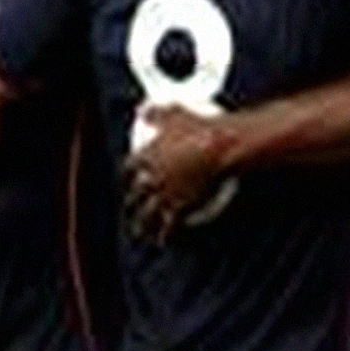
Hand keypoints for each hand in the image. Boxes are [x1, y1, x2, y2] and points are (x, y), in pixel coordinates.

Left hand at [122, 103, 226, 243]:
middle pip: (135, 195)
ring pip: (147, 214)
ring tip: (139, 232)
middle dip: (132, 203)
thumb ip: (156, 113)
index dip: (129, 173)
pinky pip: (169, 225)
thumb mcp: (174, 113)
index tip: (129, 177)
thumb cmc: (200, 128)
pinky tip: (163, 240)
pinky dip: (164, 234)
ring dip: (142, 224)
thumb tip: (144, 110)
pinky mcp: (181, 207)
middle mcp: (152, 177)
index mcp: (148, 155)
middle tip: (131, 208)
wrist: (220, 147)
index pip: (130, 167)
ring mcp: (165, 194)